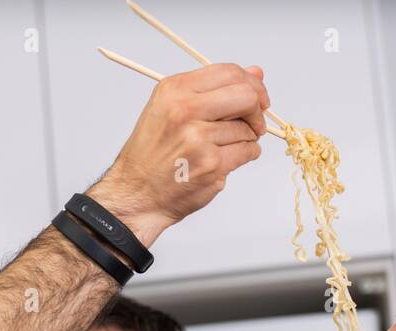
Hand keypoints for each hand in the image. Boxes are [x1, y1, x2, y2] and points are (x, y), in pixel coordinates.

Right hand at [88, 62, 269, 245]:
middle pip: (245, 96)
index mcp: (174, 90)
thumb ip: (214, 90)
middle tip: (255, 122)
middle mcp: (184, 110)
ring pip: (248, 129)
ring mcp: (199, 138)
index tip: (258, 98)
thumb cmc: (153, 153)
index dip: (252, 84)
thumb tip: (256, 73)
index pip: (229, 72)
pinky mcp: (211, 165)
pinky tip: (225, 160)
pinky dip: (246, 155)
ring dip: (246, 139)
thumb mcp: (172, 108)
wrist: (137, 192)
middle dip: (258, 110)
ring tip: (222, 148)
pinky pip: (247, 152)